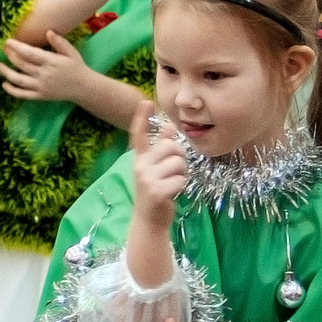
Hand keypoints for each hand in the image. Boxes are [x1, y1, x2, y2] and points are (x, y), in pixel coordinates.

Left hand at [0, 31, 95, 102]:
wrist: (83, 88)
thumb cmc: (76, 67)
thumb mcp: (70, 52)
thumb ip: (59, 42)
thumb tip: (48, 32)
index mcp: (51, 62)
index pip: (30, 53)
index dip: (17, 47)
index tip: (8, 42)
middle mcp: (44, 74)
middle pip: (22, 65)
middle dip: (10, 56)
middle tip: (3, 49)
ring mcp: (41, 86)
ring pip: (19, 80)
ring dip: (6, 73)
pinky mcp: (40, 96)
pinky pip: (22, 94)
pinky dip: (12, 90)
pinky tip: (4, 84)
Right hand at [129, 113, 186, 228]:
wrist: (149, 219)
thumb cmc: (156, 190)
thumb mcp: (156, 168)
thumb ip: (161, 148)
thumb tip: (169, 126)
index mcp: (139, 158)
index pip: (139, 135)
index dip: (142, 118)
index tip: (146, 102)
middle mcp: (140, 166)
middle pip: (170, 147)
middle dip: (179, 156)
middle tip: (174, 170)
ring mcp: (147, 178)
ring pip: (178, 163)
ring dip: (182, 173)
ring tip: (172, 182)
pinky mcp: (156, 191)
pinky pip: (181, 179)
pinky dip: (182, 186)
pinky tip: (173, 193)